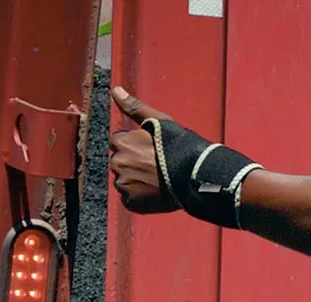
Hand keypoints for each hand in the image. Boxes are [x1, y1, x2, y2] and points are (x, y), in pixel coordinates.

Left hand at [108, 86, 173, 213]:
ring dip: (137, 181)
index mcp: (120, 142)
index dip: (135, 146)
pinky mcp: (131, 203)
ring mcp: (123, 185)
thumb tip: (115, 89)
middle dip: (134, 163)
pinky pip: (131, 199)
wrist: (194, 176)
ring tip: (158, 180)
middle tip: (156, 166)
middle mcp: (117, 163)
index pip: (118, 143)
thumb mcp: (158, 121)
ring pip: (125, 181)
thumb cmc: (178, 146)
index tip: (150, 150)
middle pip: (120, 163)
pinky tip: (156, 192)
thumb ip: (133, 106)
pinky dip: (141, 197)